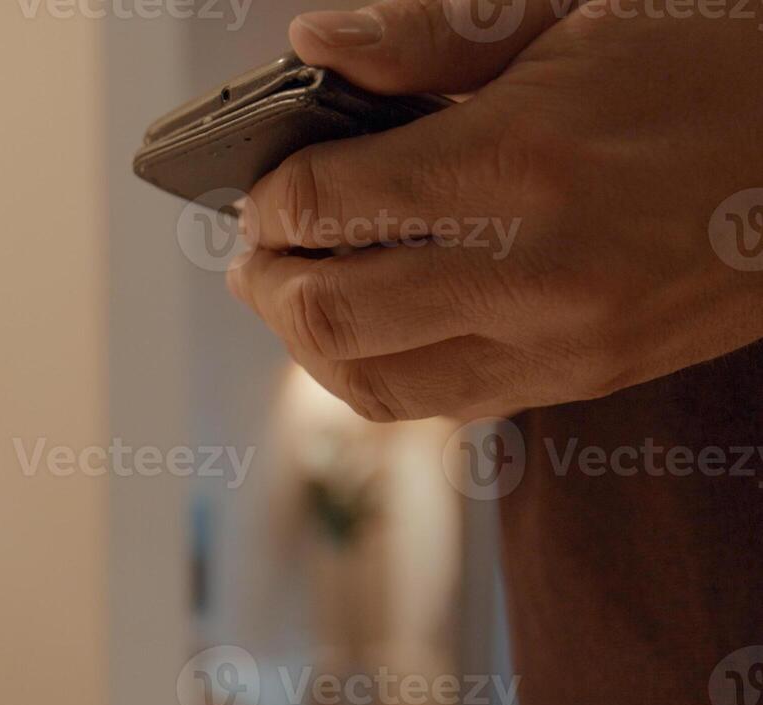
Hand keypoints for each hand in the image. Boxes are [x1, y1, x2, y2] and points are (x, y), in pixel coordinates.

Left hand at [226, 0, 762, 420]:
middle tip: (254, 250)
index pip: (320, 205)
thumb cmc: (714, 47)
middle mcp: (534, 269)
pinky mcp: (590, 376)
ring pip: (372, 383)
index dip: (266, 197)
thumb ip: (432, 31)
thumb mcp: (577, 5)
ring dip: (310, 342)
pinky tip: (379, 322)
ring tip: (300, 291)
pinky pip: (442, 401)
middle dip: (265, 280)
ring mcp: (565, 340)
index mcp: (520, 159)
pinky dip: (383, 368)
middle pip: (326, 313)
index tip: (260, 184)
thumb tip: (311, 44)